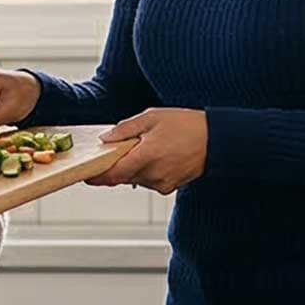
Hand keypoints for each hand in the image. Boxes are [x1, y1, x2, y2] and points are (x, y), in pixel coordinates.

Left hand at [88, 108, 207, 193]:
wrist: (218, 139)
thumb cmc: (187, 125)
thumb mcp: (151, 118)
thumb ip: (125, 129)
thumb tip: (106, 139)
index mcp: (146, 157)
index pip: (113, 175)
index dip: (97, 176)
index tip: (86, 175)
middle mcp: (153, 175)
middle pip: (123, 176)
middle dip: (117, 165)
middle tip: (120, 148)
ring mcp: (163, 183)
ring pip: (136, 179)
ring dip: (133, 166)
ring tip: (147, 147)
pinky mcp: (171, 186)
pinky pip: (150, 180)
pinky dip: (147, 170)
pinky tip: (157, 154)